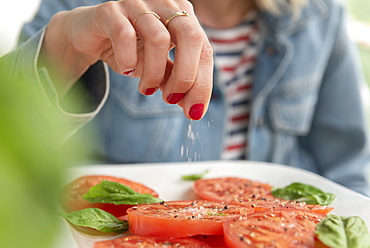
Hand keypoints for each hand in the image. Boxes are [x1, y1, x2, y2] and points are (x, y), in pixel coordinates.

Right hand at [41, 0, 212, 119]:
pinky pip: (124, 35)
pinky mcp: (111, 10)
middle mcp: (165, 5)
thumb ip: (177, 81)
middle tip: (171, 99)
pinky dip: (128, 60)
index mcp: (183, 17)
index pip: (205, 49)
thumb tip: (194, 109)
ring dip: (154, 74)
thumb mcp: (159, 68)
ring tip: (146, 89)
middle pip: (191, 37)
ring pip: (159, 39)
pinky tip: (125, 70)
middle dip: (186, 77)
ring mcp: (138, 4)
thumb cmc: (130, 50)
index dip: (203, 84)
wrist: (90, 36)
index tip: (195, 111)